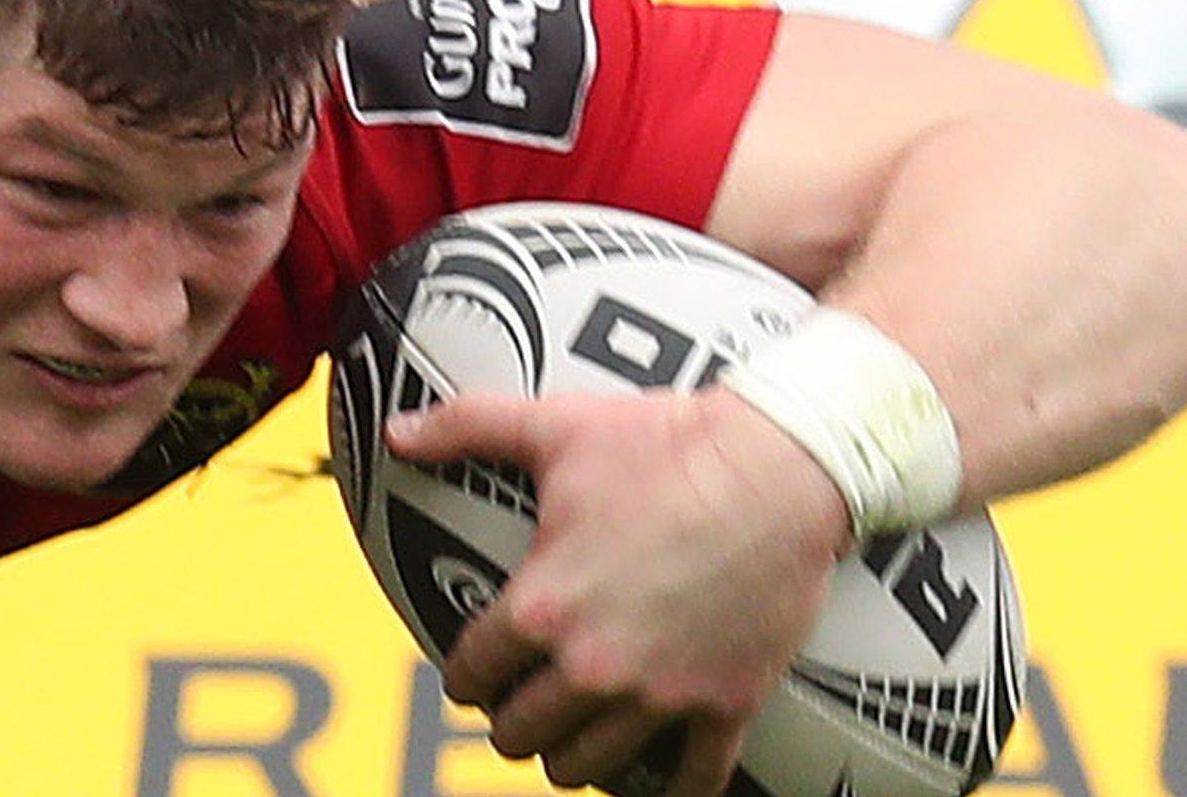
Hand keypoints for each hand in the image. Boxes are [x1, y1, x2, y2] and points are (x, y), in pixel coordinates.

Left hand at [385, 386, 852, 794]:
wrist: (786, 464)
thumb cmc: (671, 444)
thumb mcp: (556, 426)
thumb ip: (466, 426)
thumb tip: (400, 429)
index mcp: (543, 605)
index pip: (471, 673)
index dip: (465, 675)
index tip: (473, 674)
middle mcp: (594, 664)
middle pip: (519, 734)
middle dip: (512, 720)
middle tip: (520, 704)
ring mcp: (661, 692)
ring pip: (584, 766)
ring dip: (569, 755)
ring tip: (570, 736)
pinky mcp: (725, 703)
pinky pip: (691, 780)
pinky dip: (672, 788)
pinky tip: (658, 780)